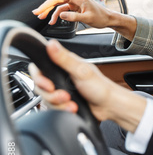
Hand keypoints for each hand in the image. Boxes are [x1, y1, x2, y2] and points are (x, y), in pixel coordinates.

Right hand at [29, 39, 145, 131]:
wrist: (110, 106)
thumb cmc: (101, 88)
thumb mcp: (82, 71)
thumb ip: (64, 59)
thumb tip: (51, 44)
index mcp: (65, 65)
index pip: (40, 68)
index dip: (39, 78)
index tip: (48, 85)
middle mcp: (61, 77)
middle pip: (41, 87)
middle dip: (52, 95)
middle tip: (65, 96)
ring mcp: (62, 90)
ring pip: (47, 99)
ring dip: (59, 104)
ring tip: (72, 104)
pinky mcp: (64, 102)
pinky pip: (54, 108)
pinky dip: (63, 110)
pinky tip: (73, 108)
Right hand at [32, 0, 112, 27]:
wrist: (108, 19)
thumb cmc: (101, 17)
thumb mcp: (87, 18)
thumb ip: (74, 17)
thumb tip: (61, 15)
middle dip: (46, 6)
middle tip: (37, 12)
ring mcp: (74, 2)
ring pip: (58, 5)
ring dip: (49, 11)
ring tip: (42, 17)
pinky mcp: (74, 7)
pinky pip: (63, 10)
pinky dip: (57, 15)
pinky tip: (53, 21)